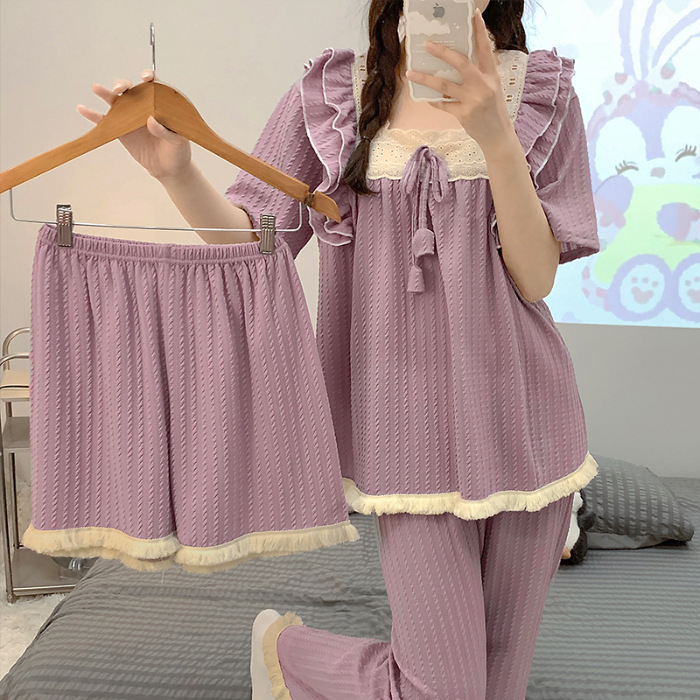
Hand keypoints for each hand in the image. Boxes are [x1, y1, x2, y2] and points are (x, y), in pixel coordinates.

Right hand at [77, 69, 191, 180]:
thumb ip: (167, 131)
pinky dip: (94, 115)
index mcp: (162, 104)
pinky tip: (83, 109)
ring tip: (97, 88)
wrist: (169, 169)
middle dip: (124, 85)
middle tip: (120, 89)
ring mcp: (131, 117)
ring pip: (117, 101)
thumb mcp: (180, 141)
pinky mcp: (122, 131)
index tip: (146, 79)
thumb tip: (151, 120)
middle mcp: (144, 106)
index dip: (150, 78)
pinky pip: (106, 121)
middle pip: (132, 89)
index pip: (155, 85)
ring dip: (106, 93)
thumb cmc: (178, 151)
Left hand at [405, 9, 512, 151]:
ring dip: (425, 79)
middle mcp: (483, 85)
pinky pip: (443, 104)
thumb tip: (454, 64)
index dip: (480, 31)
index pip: (485, 48)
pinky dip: (434, 101)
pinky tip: (427, 98)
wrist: (497, 135)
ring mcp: (473, 99)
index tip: (473, 15)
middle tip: (427, 44)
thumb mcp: (492, 88)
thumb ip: (478, 75)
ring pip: (444, 85)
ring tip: (410, 73)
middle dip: (442, 52)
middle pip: (460, 63)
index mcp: (491, 75)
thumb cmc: (492, 110)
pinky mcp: (464, 114)